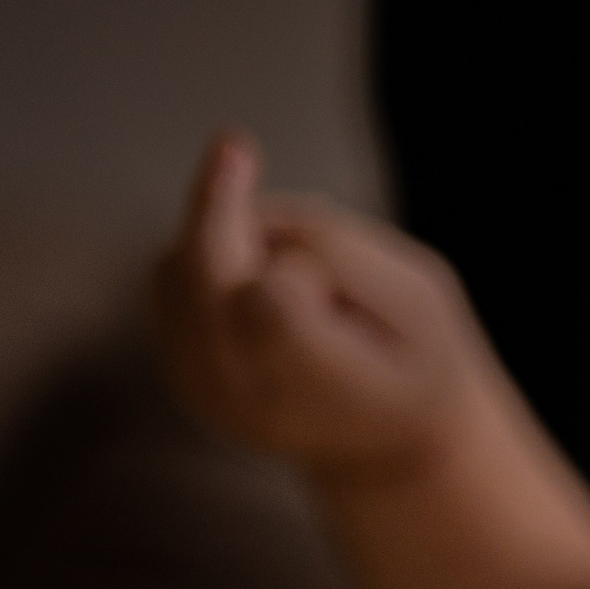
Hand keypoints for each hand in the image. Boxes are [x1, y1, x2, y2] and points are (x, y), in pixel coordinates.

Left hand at [152, 134, 476, 476]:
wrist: (389, 444)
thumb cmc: (417, 358)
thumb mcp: (423, 295)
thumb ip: (343, 249)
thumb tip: (256, 214)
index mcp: (320, 385)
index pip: (269, 295)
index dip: (298, 258)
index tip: (328, 270)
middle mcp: (247, 394)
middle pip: (198, 271)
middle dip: (218, 205)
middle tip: (236, 143)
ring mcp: (204, 388)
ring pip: (175, 267)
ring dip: (218, 235)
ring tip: (286, 259)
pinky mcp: (180, 372)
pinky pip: (166, 281)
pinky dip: (203, 256)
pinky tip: (252, 266)